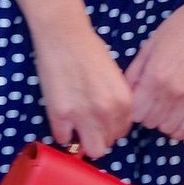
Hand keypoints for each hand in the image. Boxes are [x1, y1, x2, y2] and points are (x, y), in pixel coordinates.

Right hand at [33, 17, 132, 159]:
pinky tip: (62, 118)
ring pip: (90, 149)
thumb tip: (112, 120)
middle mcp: (106, 111)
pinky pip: (63, 139)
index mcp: (123, 101)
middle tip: (89, 125)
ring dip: (83, 140)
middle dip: (99, 137)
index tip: (102, 122)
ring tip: (76, 126)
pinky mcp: (59, 114)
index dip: (111, 128)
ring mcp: (83, 115)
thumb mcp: (115, 77)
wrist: (63, 35)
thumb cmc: (90, 50)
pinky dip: (62, 132)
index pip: (122, 132)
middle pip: (107, 145)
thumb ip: (117, 101)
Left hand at [125, 0, 183, 138]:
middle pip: (150, 122)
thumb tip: (125, 93)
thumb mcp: (149, 46)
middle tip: (151, 101)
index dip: (133, 108)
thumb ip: (135, 72)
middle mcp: (171, 92)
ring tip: (165, 108)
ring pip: (168, 128)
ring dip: (163, 121)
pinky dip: (181, 128)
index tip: (138, 100)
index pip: (135, 113)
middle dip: (147, 114)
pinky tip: (178, 117)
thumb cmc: (179, 28)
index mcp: (153, 77)